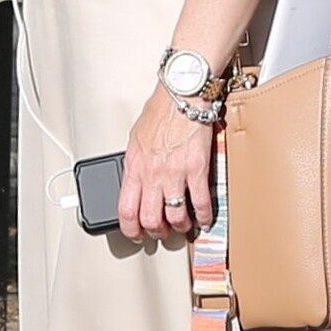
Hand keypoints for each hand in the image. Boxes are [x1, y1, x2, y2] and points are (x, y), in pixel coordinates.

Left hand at [119, 85, 216, 245]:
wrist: (182, 96)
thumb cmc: (161, 112)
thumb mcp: (136, 139)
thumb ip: (136, 163)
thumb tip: (136, 180)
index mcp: (134, 166)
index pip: (126, 209)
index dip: (130, 229)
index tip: (136, 234)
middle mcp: (152, 174)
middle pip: (150, 219)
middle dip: (157, 232)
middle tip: (162, 232)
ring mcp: (174, 174)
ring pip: (175, 216)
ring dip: (180, 226)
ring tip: (184, 225)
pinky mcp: (197, 169)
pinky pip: (200, 203)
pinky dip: (203, 216)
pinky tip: (204, 218)